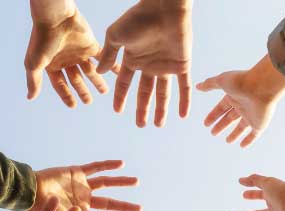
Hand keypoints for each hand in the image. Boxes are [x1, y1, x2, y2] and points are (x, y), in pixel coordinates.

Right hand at [26, 3, 106, 106]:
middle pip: (76, 79)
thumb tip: (30, 98)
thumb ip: (34, 81)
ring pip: (89, 70)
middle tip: (89, 102)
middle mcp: (66, 59)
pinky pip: (102, 58)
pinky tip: (116, 73)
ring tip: (104, 91)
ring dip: (97, 80)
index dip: (66, 95)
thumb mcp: (34, 63)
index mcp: (52, 65)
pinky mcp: (90, 44)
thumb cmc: (41, 40)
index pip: (60, 84)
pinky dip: (109, 65)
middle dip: (83, 90)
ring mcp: (78, 52)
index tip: (74, 106)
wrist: (55, 17)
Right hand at [32, 160, 141, 210]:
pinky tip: (121, 163)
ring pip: (106, 183)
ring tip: (136, 182)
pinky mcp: (76, 172)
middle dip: (124, 207)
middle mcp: (83, 199)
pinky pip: (95, 168)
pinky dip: (107, 165)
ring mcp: (80, 186)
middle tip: (140, 210)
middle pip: (108, 203)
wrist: (29, 192)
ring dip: (120, 182)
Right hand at [97, 0, 192, 127]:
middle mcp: (149, 64)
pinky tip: (183, 115)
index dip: (120, 97)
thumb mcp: (115, 36)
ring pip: (164, 93)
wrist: (164, 8)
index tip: (117, 110)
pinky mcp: (182, 64)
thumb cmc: (138, 18)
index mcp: (133, 58)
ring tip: (158, 125)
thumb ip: (108, 54)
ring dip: (161, 109)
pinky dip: (185, 101)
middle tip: (140, 125)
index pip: (125, 82)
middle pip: (145, 92)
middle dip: (142, 109)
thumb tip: (100, 72)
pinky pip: (185, 87)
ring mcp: (166, 65)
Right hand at [197, 56, 284, 147]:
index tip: (206, 124)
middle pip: (230, 118)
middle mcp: (243, 105)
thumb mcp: (221, 81)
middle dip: (221, 125)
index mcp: (234, 95)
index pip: (221, 108)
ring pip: (242, 126)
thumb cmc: (241, 81)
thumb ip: (209, 84)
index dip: (213, 115)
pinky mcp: (259, 123)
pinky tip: (242, 146)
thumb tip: (198, 86)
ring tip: (228, 141)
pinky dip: (248, 140)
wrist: (261, 86)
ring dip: (234, 134)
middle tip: (213, 133)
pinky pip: (254, 134)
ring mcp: (252, 115)